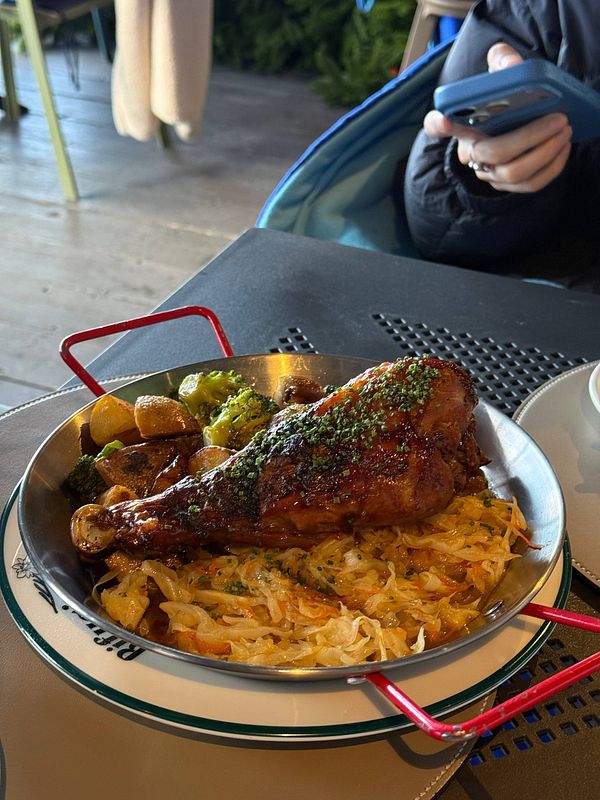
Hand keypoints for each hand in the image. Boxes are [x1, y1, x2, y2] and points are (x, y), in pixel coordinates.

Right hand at [423, 43, 571, 192]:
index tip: (442, 118)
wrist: (519, 121)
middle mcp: (472, 153)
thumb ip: (503, 62)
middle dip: (528, 137)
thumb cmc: (506, 99)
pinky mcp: (509, 186)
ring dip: (545, 152)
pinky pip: (531, 184)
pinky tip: (563, 147)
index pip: (437, 125)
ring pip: (514, 172)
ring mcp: (490, 173)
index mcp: (462, 125)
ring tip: (565, 130)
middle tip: (558, 118)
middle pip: (491, 153)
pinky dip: (552, 166)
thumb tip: (511, 65)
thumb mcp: (501, 76)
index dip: (437, 124)